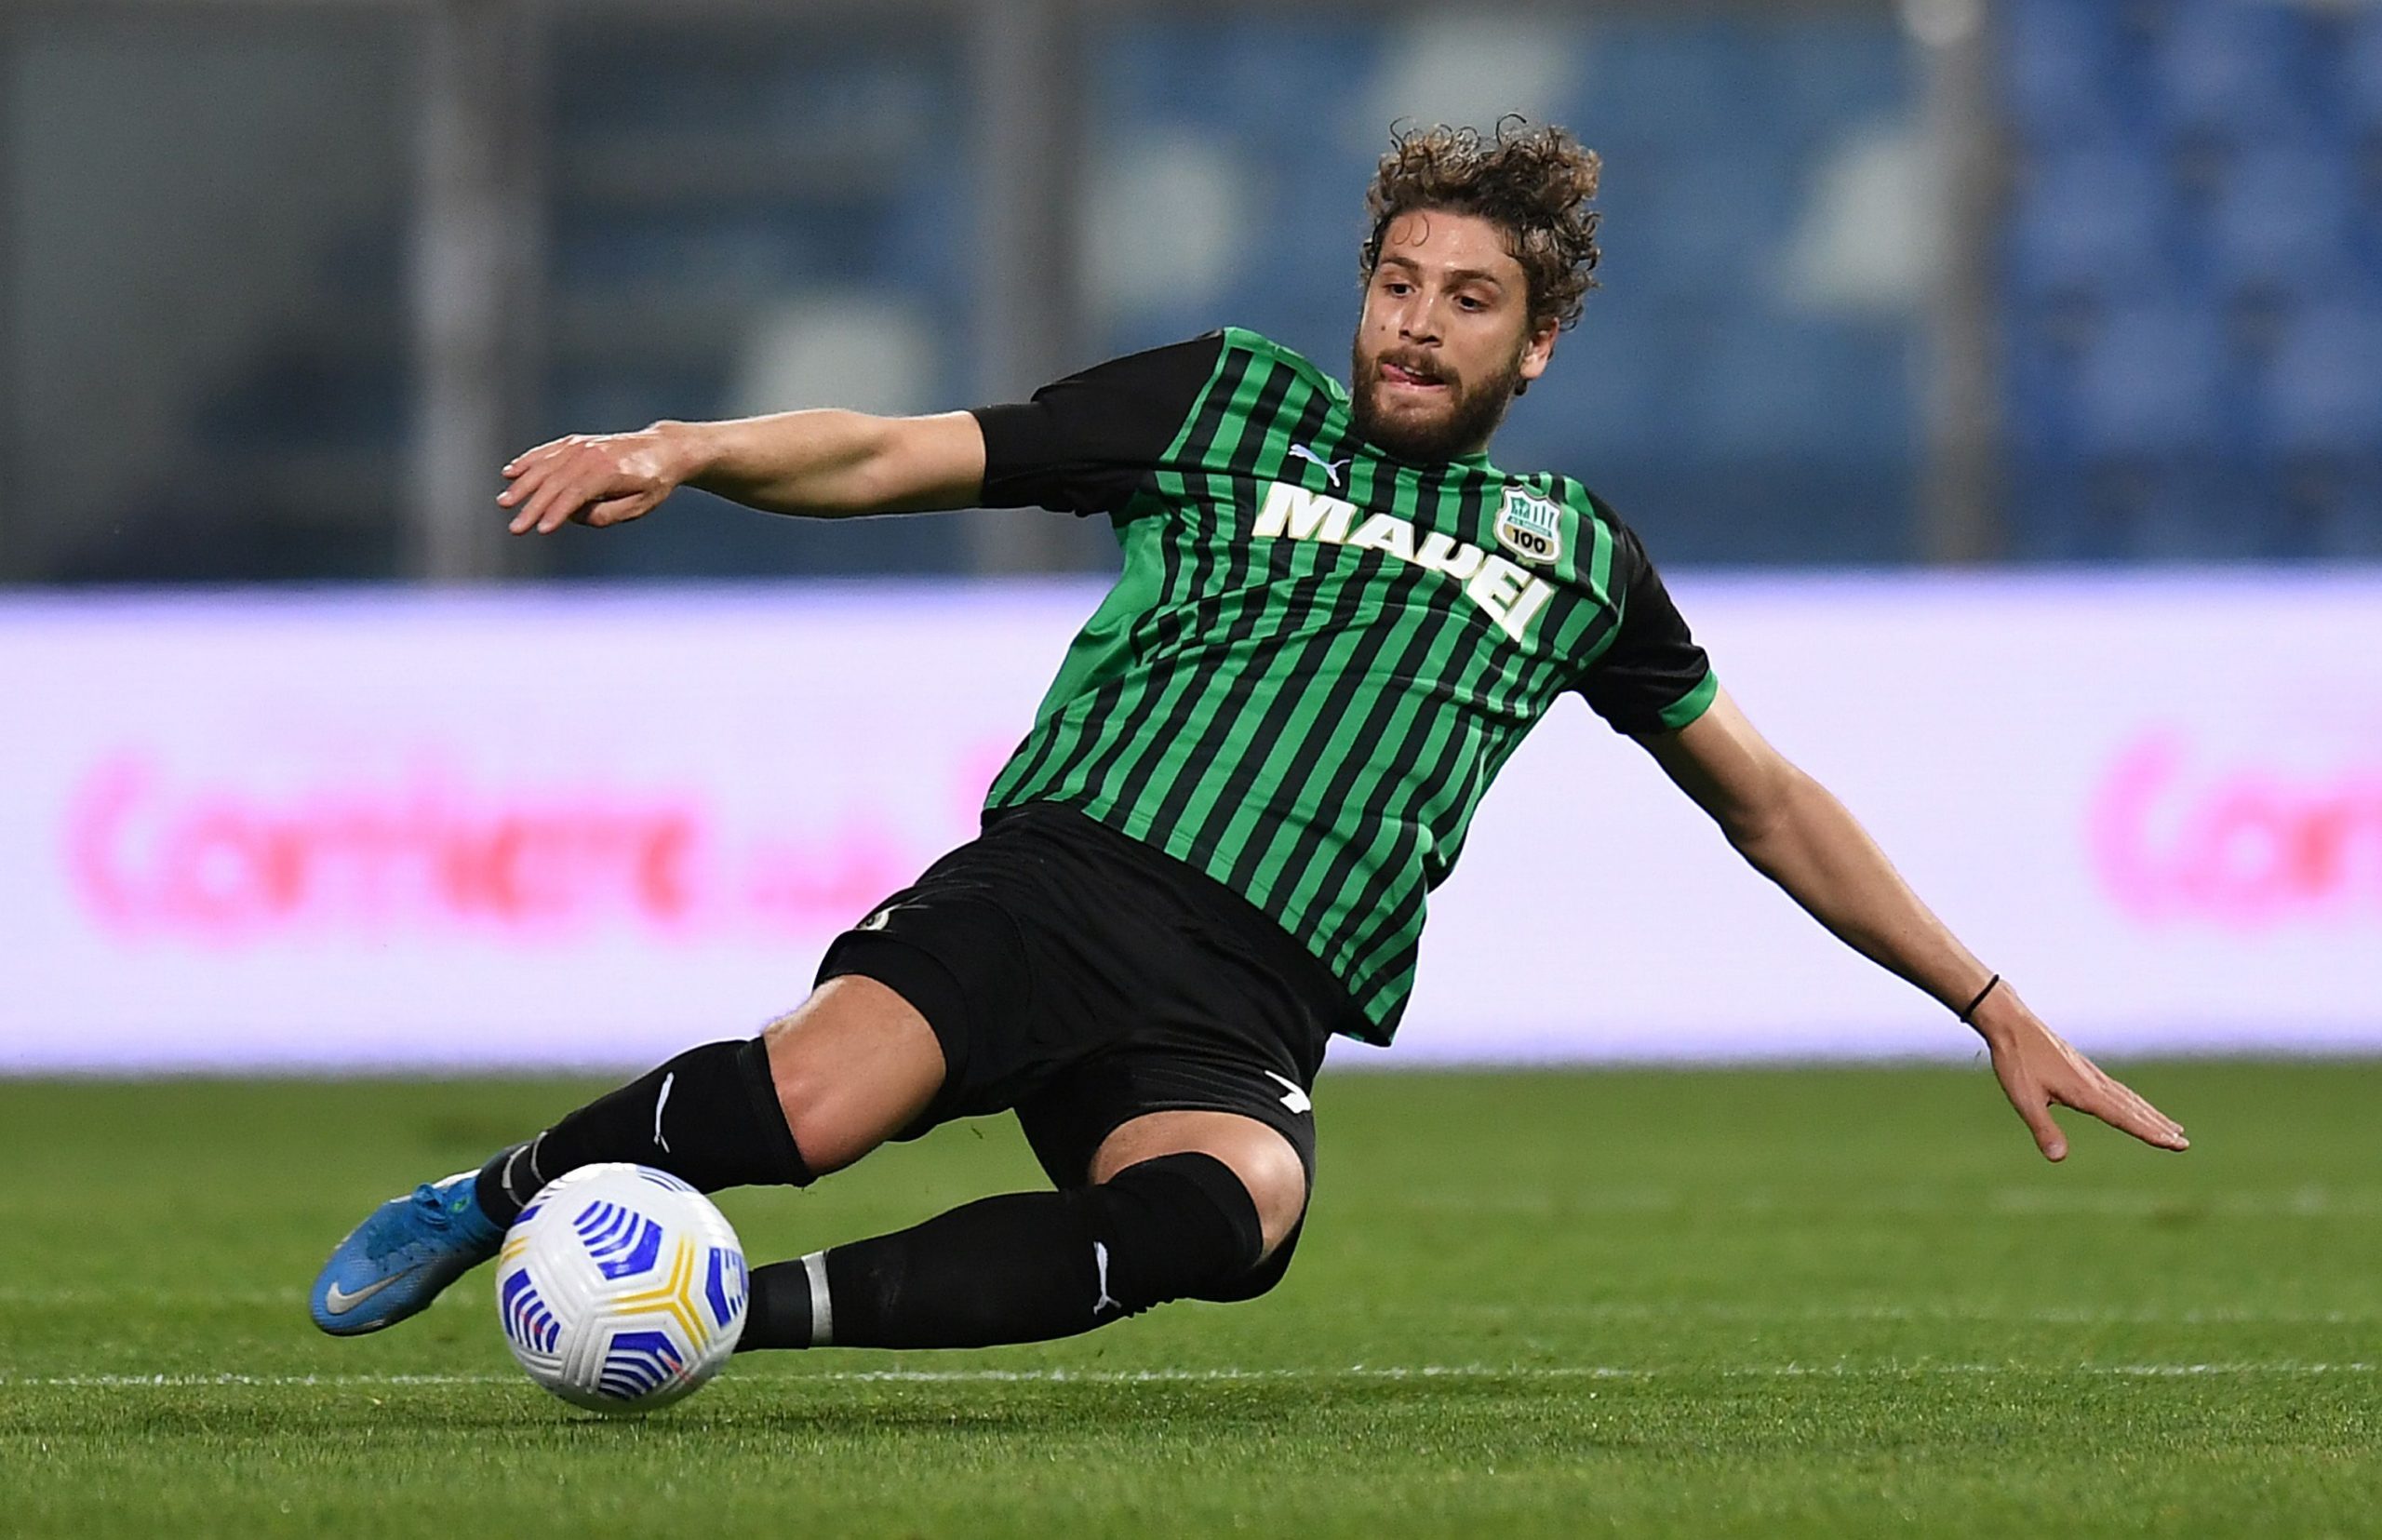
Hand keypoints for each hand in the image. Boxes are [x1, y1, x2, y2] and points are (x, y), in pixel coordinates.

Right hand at [498, 425, 692, 534]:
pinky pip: (547, 452)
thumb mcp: (638, 507)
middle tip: (515, 528)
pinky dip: (528, 461)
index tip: (541, 529)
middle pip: (555, 482)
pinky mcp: (577, 442)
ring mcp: (583, 445)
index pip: (576, 494)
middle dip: (533, 506)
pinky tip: (510, 472)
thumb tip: (573, 515)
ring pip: (546, 465)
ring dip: (523, 485)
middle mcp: (592, 454)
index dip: (558, 512)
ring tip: (504, 502)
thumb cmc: (653, 483)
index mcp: (610, 472)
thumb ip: (605, 515)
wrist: (663, 449)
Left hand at [1975, 988, 2187, 1160]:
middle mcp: (2095, 1083)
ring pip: (2129, 1099)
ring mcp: (2092, 1074)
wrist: (2012, 1024)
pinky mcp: (2084, 1070)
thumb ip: (2043, 1128)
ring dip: (2151, 1115)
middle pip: (2135, 1109)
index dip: (2150, 1133)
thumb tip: (2058, 1158)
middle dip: (2159, 1127)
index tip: (2175, 1144)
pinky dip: (2134, 1102)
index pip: (2125, 1118)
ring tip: (2173, 1127)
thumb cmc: (2016, 1061)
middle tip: (2184, 1143)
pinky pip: (2118, 1090)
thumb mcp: (2024, 1099)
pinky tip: (2134, 1106)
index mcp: (2085, 1092)